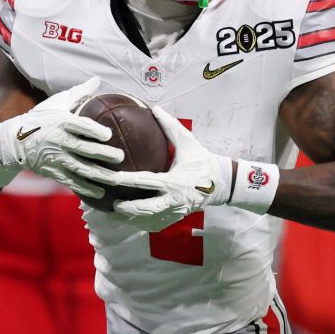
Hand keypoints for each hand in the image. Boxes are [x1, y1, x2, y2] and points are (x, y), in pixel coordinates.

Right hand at [0, 79, 122, 195]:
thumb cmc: (40, 118)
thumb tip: (97, 80)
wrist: (14, 141)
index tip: (109, 134)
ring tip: (116, 179)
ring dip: (99, 175)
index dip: (94, 130)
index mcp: (61, 122)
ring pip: (80, 169)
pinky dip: (85, 188)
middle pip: (84, 149)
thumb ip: (78, 93)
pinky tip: (100, 193)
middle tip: (120, 157)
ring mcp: (56, 158)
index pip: (79, 125)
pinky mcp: (53, 172)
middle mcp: (59, 140)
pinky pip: (71, 182)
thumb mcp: (56, 103)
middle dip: (103, 154)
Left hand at [93, 106, 230, 232]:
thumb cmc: (202, 161)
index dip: (128, 180)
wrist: (221, 184)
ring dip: (130, 218)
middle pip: (146, 209)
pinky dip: (139, 223)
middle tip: (112, 203)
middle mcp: (174, 199)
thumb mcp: (188, 142)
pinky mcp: (175, 218)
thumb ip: (170, 126)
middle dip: (128, 208)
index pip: (147, 181)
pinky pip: (154, 225)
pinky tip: (126, 219)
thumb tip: (155, 108)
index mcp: (175, 181)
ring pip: (148, 220)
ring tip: (113, 213)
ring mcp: (175, 212)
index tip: (113, 178)